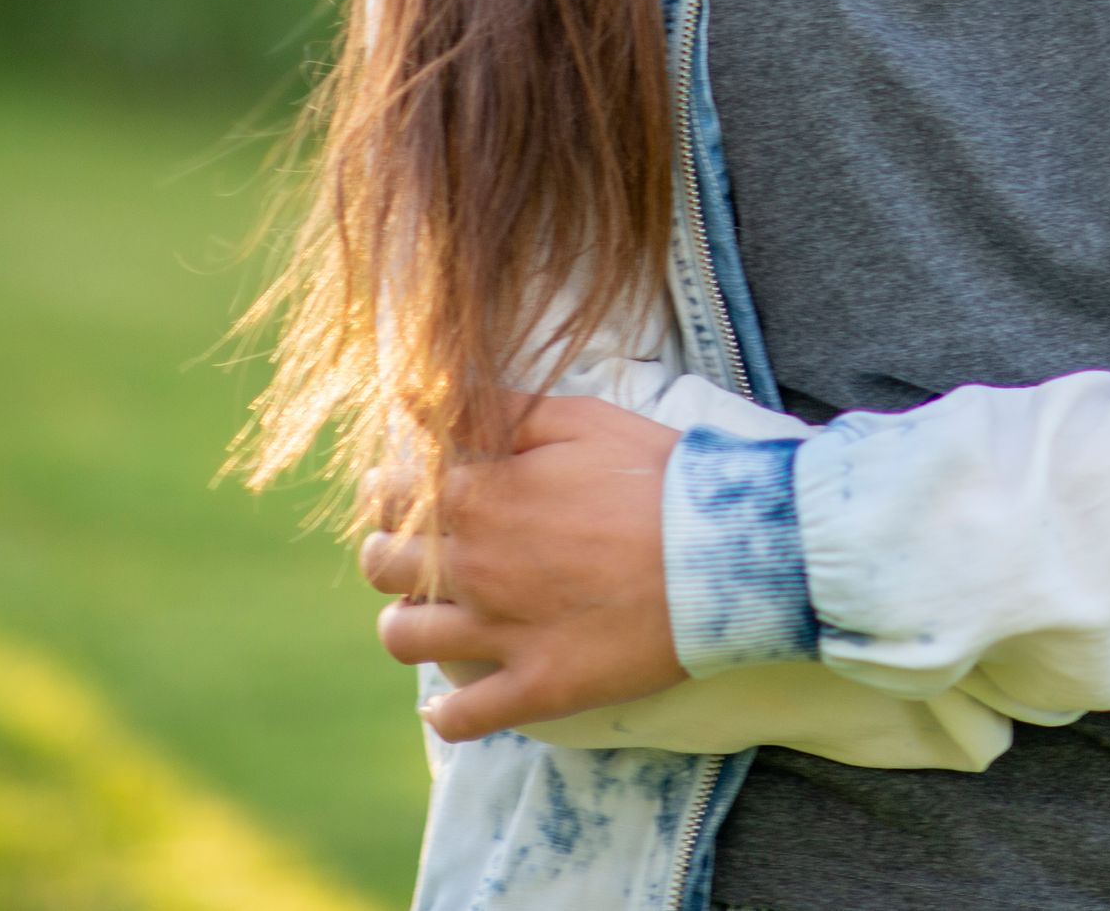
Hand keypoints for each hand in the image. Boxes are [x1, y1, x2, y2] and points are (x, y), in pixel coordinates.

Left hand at [359, 395, 687, 742]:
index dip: (390, 491)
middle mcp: (474, 566)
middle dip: (388, 551)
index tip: (410, 491)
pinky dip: (446, 713)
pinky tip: (452, 701)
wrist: (727, 549)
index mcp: (481, 497)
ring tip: (431, 616)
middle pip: (383, 564)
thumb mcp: (580, 419)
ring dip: (405, 624)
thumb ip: (493, 408)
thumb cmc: (659, 475)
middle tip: (416, 550)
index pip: (391, 494)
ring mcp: (501, 632)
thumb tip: (417, 390)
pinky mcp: (537, 685)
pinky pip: (460, 718)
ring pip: (403, 639)